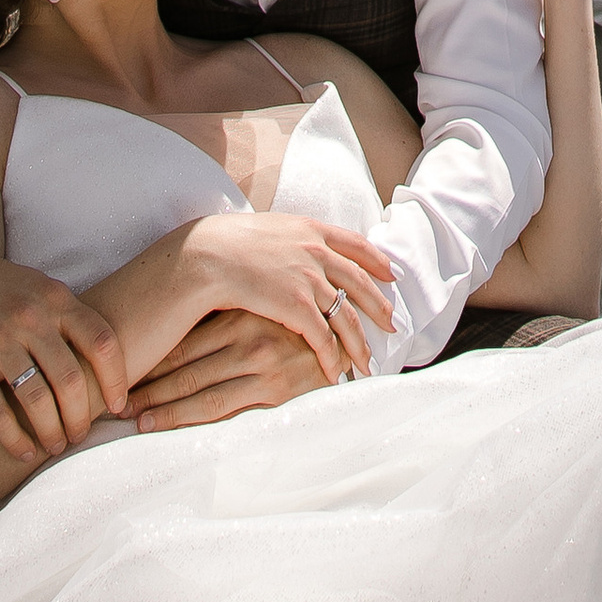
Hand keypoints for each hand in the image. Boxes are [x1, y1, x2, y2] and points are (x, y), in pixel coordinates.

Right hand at [0, 246, 127, 464]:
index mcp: (55, 298)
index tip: (118, 405)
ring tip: (56, 446)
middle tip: (80, 435)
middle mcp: (30, 319)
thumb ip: (68, 317)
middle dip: (81, 417)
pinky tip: (24, 454)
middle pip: (71, 380)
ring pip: (37, 401)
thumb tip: (106, 359)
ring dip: (52, 432)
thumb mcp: (40, 287)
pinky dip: (14, 440)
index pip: (102, 342)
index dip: (116, 380)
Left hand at [128, 308, 331, 429]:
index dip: (151, 357)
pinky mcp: (275, 394)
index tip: (124, 370)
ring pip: (199, 393)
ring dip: (162, 409)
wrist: (352, 349)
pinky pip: (223, 413)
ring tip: (135, 422)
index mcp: (242, 314)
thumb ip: (228, 321)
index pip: (183, 339)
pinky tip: (166, 430)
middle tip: (117, 403)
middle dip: (148, 387)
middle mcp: (248, 338)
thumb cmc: (299, 332)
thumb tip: (179, 329)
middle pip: (184, 367)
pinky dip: (189, 422)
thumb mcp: (264, 314)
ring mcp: (261, 367)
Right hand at [174, 208, 396, 380]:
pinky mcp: (298, 306)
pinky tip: (337, 372)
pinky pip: (324, 338)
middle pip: (360, 283)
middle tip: (392, 324)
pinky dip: (333, 358)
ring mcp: (310, 279)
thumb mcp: (272, 229)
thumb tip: (302, 245)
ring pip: (348, 317)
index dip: (377, 260)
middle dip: (379, 306)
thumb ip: (295, 238)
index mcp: (312, 230)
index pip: (356, 245)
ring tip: (368, 361)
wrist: (209, 254)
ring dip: (361, 343)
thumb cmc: (230, 244)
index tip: (391, 274)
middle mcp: (318, 251)